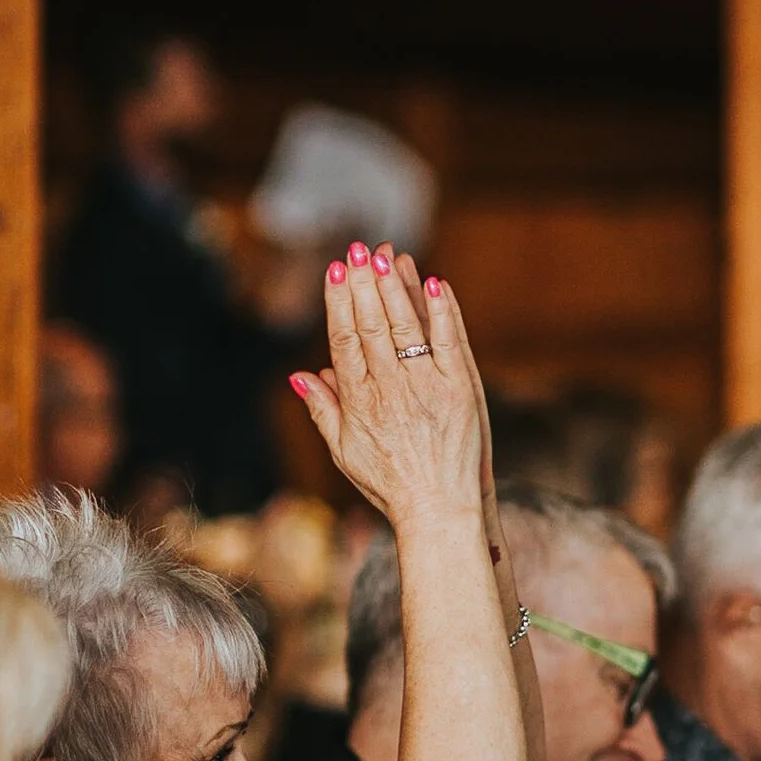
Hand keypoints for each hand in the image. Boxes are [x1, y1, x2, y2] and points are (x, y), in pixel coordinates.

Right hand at [290, 244, 482, 528]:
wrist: (439, 510)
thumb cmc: (390, 483)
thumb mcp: (344, 451)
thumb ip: (324, 409)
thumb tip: (300, 375)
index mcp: (359, 402)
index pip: (344, 340)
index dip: (338, 302)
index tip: (335, 271)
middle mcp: (390, 389)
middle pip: (372, 325)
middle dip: (365, 283)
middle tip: (359, 249)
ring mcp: (427, 387)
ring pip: (406, 326)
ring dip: (396, 287)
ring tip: (387, 255)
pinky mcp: (460, 389)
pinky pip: (449, 341)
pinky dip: (442, 311)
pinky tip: (434, 282)